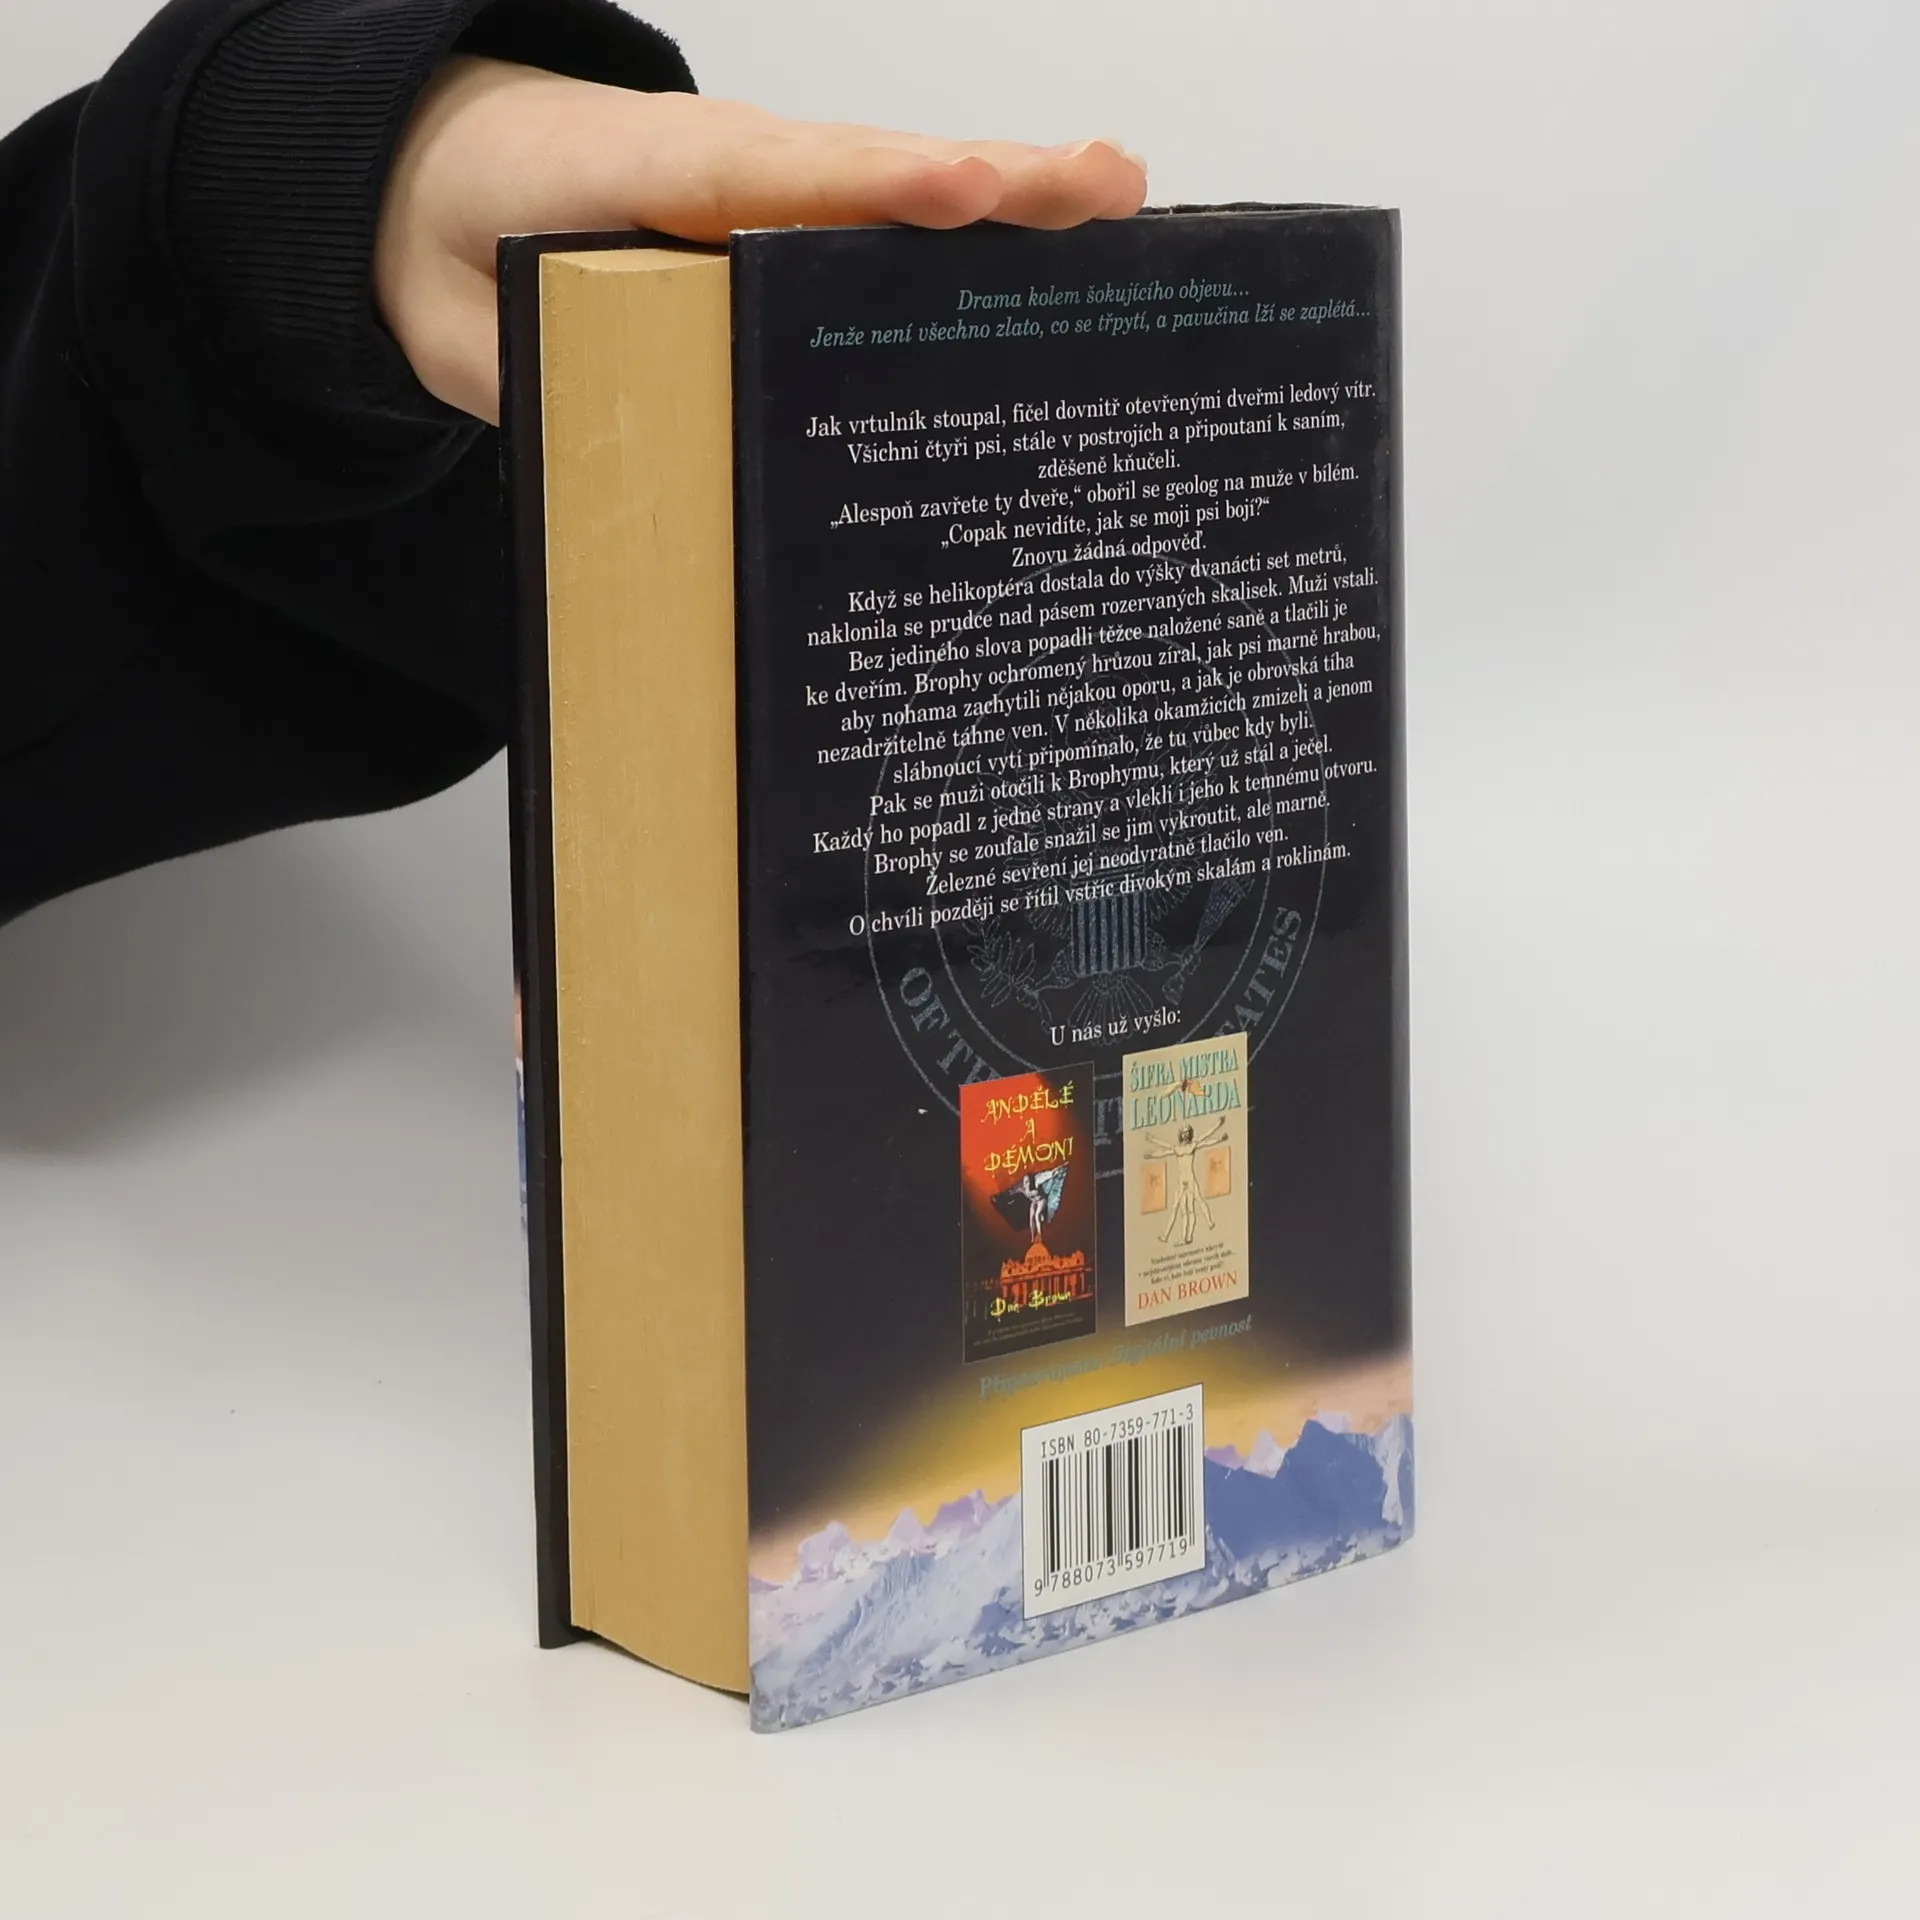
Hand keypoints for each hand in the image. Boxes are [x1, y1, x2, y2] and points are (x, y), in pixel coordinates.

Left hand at [374, 57, 1148, 424]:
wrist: (422, 175)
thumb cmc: (454, 238)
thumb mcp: (468, 326)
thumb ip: (551, 382)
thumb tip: (647, 465)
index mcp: (641, 176)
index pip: (768, 174)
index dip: (866, 187)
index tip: (958, 189)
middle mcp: (725, 170)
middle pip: (870, 172)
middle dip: (993, 184)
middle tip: (1107, 190)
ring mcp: (762, 192)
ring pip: (891, 195)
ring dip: (1004, 207)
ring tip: (1119, 210)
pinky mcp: (776, 223)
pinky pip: (872, 233)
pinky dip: (959, 243)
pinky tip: (1039, 266)